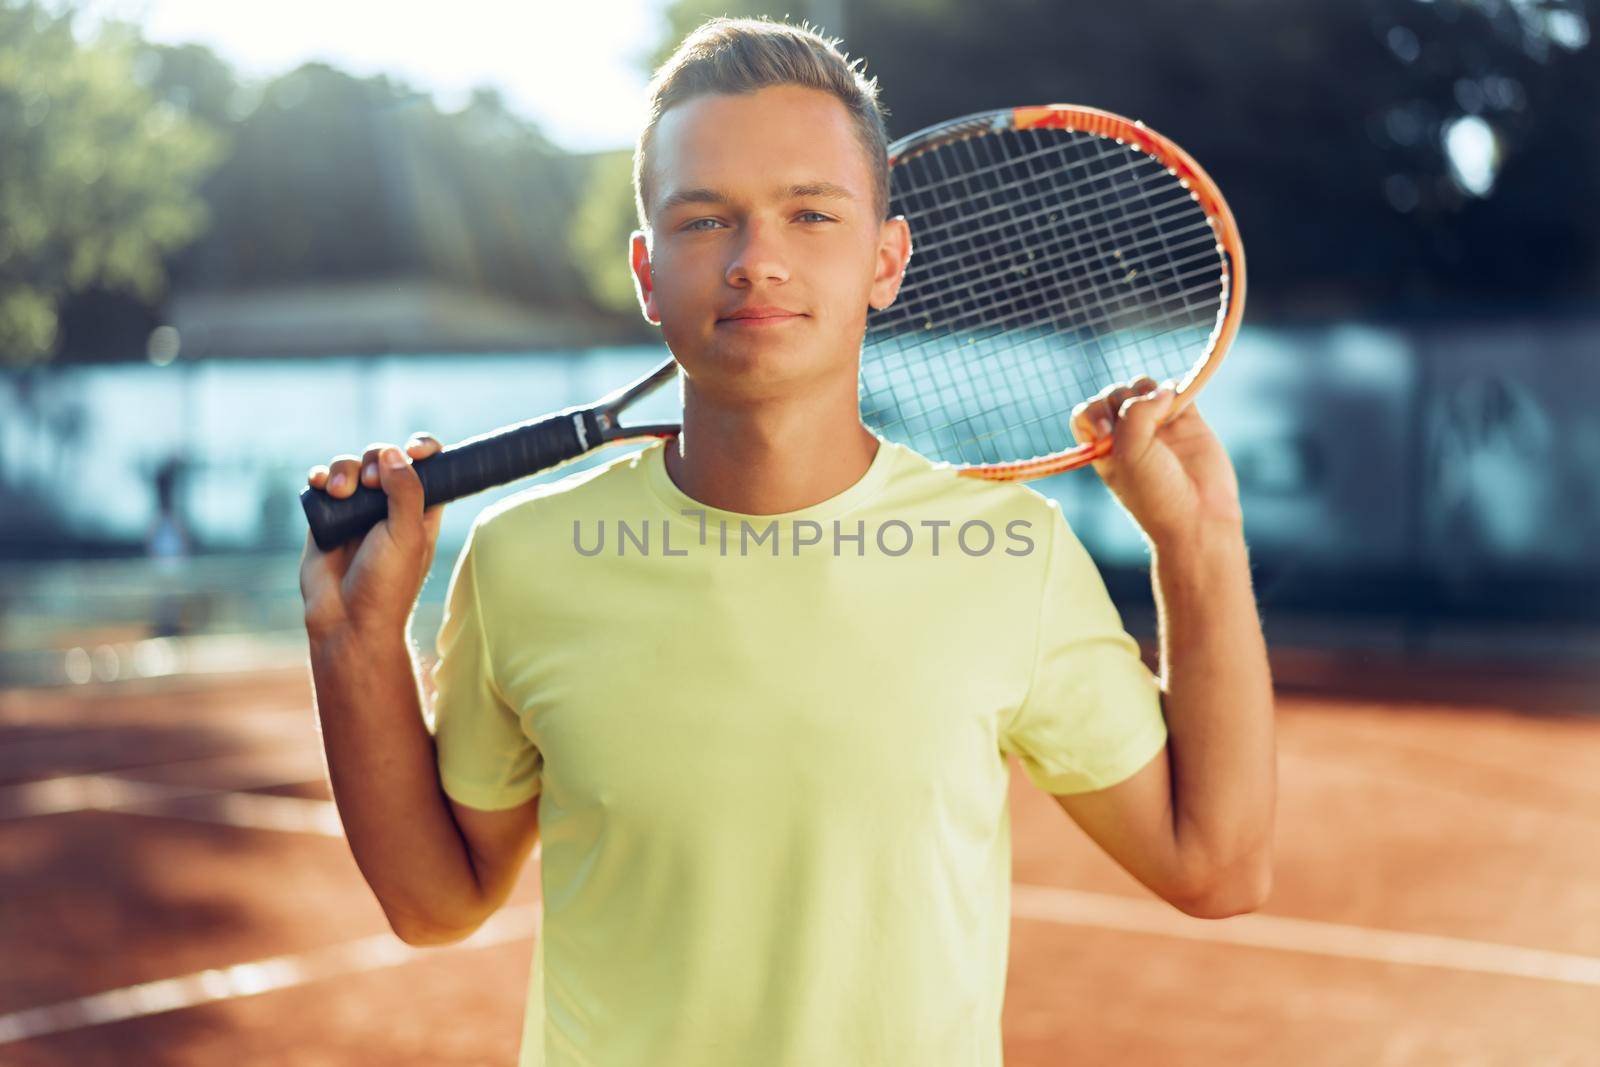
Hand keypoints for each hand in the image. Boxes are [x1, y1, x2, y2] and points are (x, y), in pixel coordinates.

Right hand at [299, 433, 445, 640]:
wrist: (346, 621)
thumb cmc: (387, 585)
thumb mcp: (407, 536)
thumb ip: (406, 492)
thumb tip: (394, 453)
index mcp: (420, 509)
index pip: (428, 466)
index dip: (423, 449)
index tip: (414, 449)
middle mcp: (389, 506)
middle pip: (383, 458)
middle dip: (375, 460)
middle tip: (371, 484)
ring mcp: (356, 510)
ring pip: (350, 467)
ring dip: (343, 469)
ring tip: (339, 493)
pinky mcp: (326, 517)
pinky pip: (321, 483)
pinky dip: (319, 476)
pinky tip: (318, 484)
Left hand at [1070, 377, 1242, 545]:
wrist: (1198, 516)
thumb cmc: (1155, 493)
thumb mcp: (1129, 453)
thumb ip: (1135, 412)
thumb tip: (1163, 390)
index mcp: (1103, 448)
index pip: (1087, 412)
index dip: (1094, 412)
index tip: (1108, 432)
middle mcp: (1127, 434)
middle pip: (1116, 393)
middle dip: (1123, 399)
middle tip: (1143, 431)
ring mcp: (1156, 424)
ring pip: (1144, 386)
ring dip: (1149, 391)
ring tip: (1163, 415)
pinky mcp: (1186, 419)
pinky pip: (1175, 387)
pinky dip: (1175, 388)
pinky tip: (1179, 408)